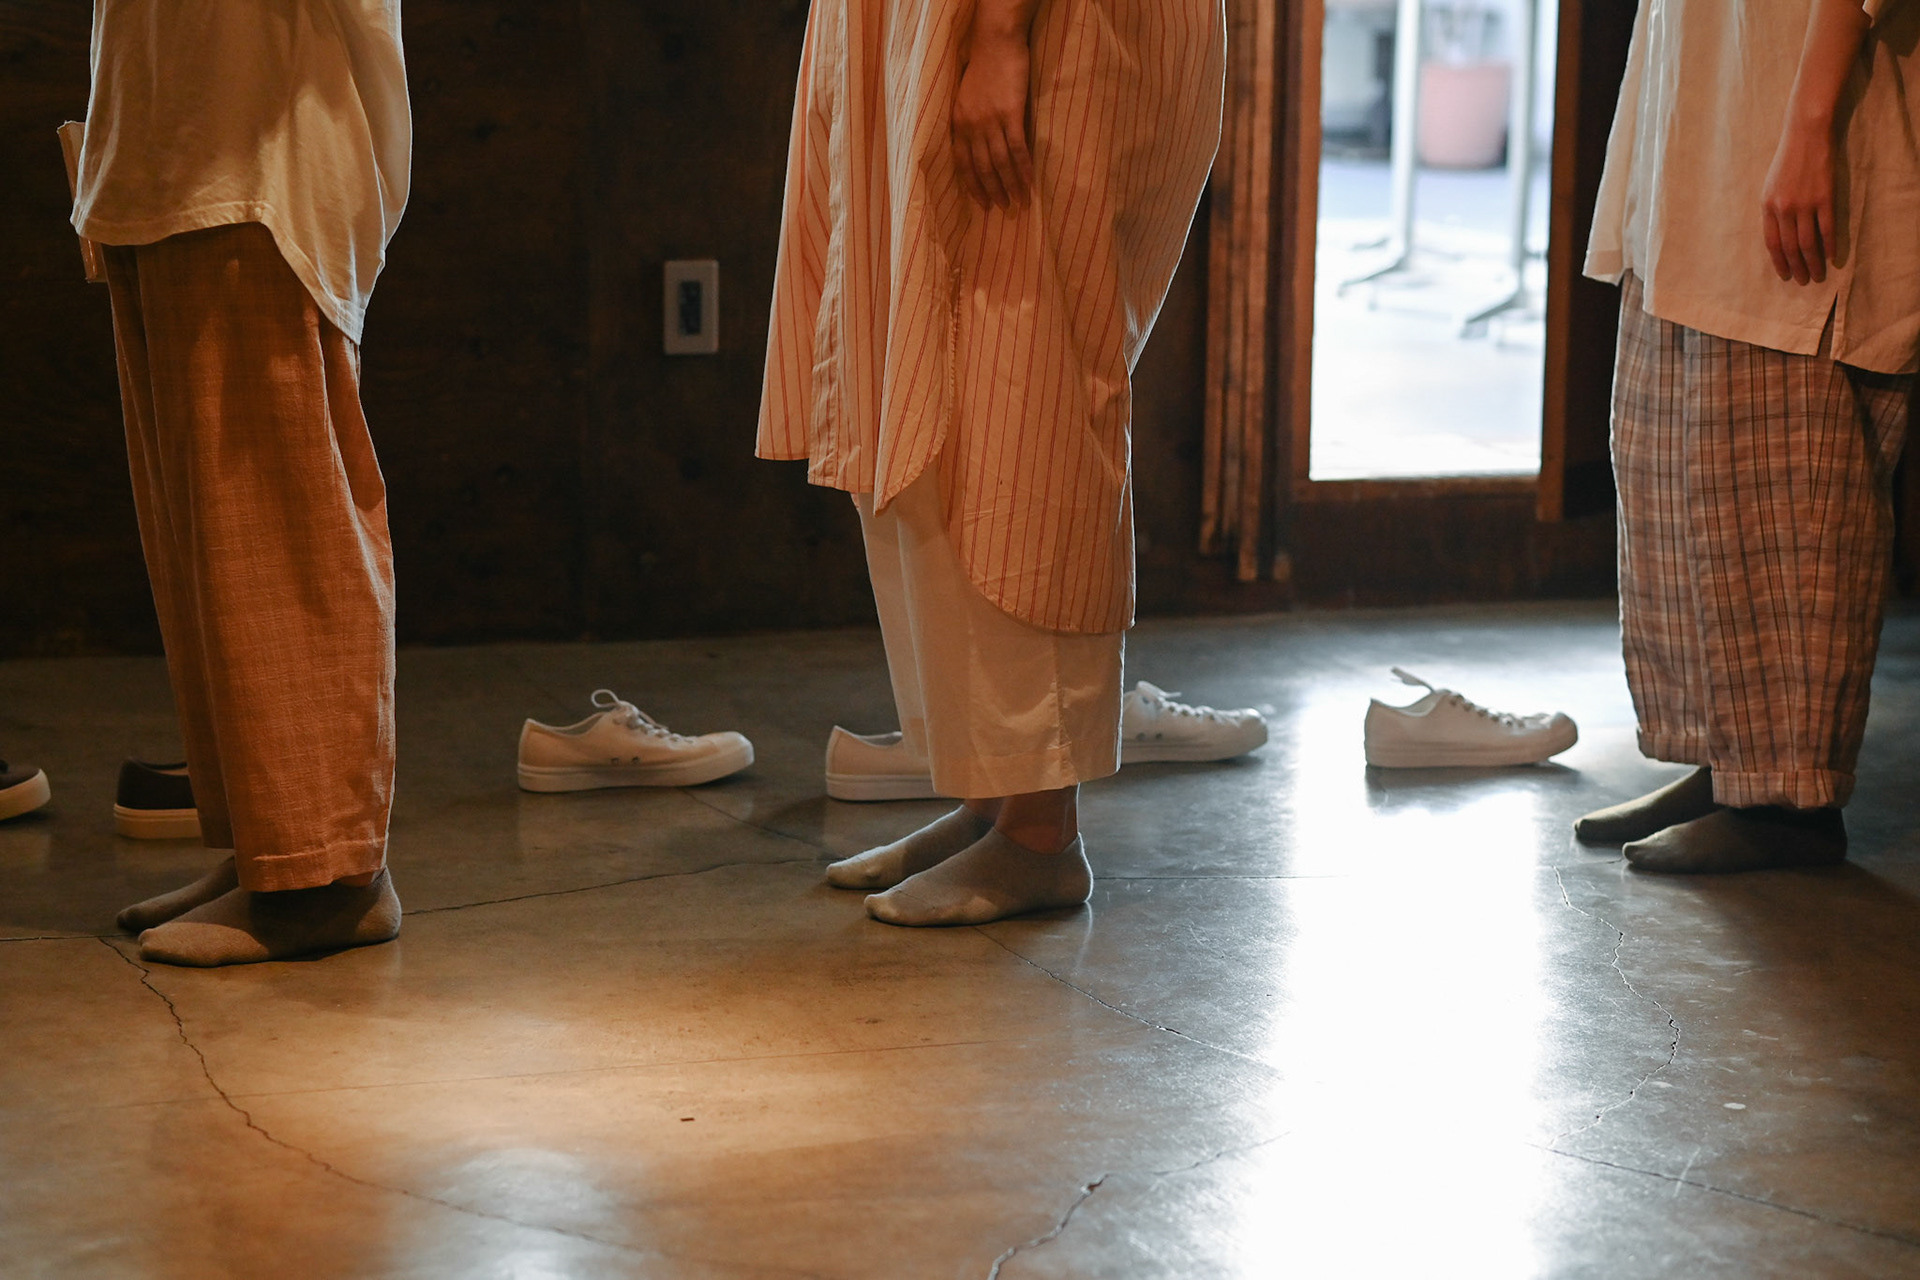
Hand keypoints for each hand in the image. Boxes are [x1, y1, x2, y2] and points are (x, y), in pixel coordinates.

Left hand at [952, 30, 1034, 210]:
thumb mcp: (966, 96)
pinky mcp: (1011, 114)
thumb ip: (970, 122)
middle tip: (1003, 209)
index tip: (981, 203)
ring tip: (1019, 202)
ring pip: (1000, 163)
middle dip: (992, 191)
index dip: (972, 185)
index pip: (962, 163)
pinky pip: (1017, 149)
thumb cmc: (984, 66)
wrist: (996, 42)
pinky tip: (1030, 182)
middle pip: (982, 167)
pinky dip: (1024, 168)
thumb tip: (979, 145)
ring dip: (1010, 186)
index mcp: (959, 122)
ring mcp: (990, 121)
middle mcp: (971, 125)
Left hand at [1761, 118, 1836, 284]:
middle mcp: (1783, 209)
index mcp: (1767, 207)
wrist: (1805, 135)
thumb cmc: (1787, 160)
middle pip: (1790, 247)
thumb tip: (1779, 235)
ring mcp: (1804, 204)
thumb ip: (1773, 210)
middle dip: (1797, 268)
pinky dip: (1830, 245)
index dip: (1779, 262)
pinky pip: (1827, 228)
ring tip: (1818, 275)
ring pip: (1808, 243)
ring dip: (1813, 263)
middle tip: (1805, 281)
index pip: (1771, 243)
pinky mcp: (1824, 198)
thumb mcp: (1770, 186)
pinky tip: (1832, 257)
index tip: (1786, 275)